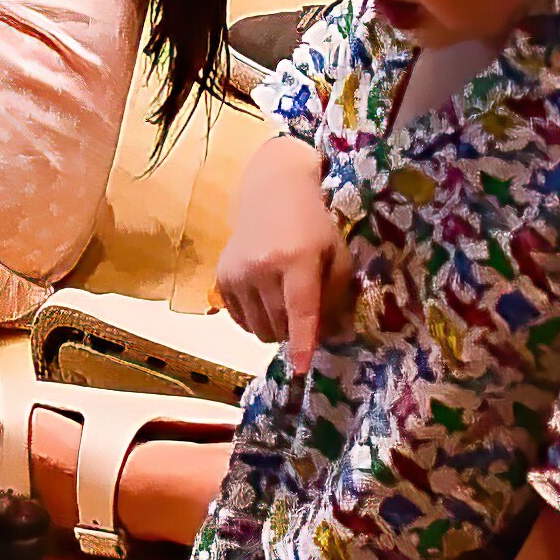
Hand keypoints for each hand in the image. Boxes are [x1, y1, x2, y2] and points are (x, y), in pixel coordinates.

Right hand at [216, 150, 342, 360]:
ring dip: (277, 329)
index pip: (300, 309)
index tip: (302, 368)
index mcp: (297, 258)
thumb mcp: (335, 253)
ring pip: (259, 329)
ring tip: (286, 305)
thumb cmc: (312, 224)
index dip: (303, 341)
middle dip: (296, 333)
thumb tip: (332, 337)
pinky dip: (256, 321)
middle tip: (307, 318)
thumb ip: (337, 296)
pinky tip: (265, 300)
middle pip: (280, 326)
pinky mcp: (222, 277)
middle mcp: (263, 267)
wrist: (273, 191)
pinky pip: (241, 320)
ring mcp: (238, 273)